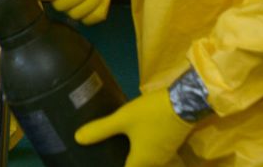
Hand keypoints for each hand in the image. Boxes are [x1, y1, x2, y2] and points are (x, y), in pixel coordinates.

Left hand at [76, 88, 193, 166]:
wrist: (185, 102)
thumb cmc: (151, 114)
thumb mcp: (123, 119)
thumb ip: (101, 129)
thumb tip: (78, 138)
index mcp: (141, 162)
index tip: (104, 162)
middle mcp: (155, 163)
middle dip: (126, 162)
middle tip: (109, 154)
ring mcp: (166, 154)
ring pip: (147, 161)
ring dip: (136, 157)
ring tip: (119, 148)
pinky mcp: (172, 143)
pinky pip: (154, 152)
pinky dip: (144, 149)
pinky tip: (135, 138)